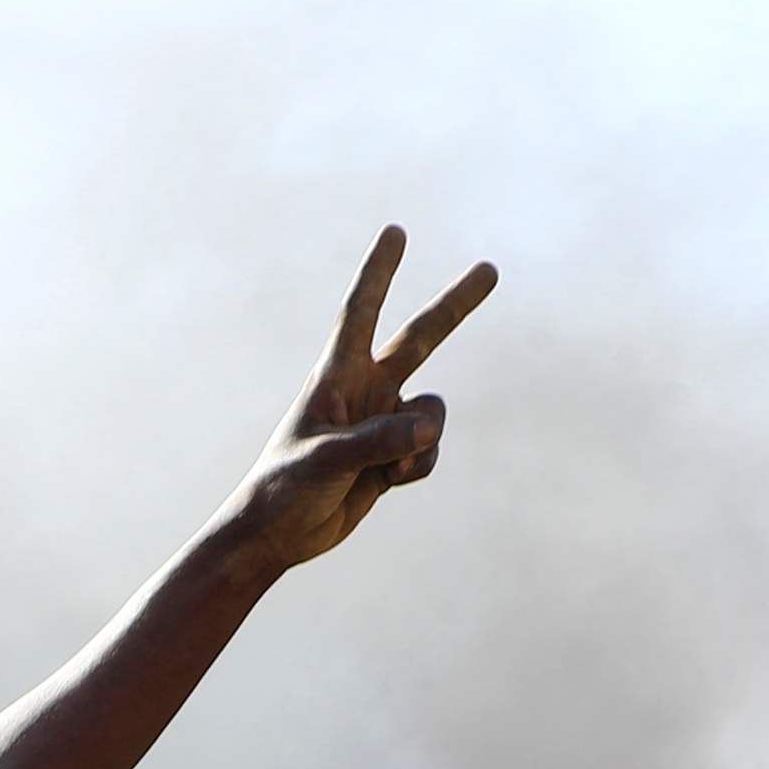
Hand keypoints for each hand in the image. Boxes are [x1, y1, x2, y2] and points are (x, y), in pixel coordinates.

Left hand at [228, 228, 492, 575]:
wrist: (277, 536)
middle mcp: (365, 389)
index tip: (396, 232)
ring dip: (424, 438)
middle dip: (454, 306)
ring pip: (432, 411)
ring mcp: (382, 420)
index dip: (379, 272)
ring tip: (387, 468)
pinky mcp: (392, 454)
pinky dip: (418, 467)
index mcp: (337, 376)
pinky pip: (428, 450)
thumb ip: (377, 441)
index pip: (360, 313)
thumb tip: (427, 428)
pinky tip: (386, 483)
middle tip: (491, 269)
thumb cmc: (284, 489)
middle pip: (420, 337)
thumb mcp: (326, 461)